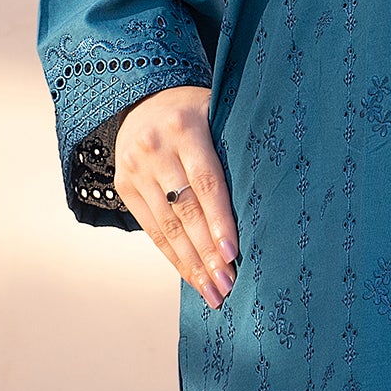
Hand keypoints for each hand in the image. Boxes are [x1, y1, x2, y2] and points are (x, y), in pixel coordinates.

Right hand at [113, 86, 237, 311]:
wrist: (143, 99)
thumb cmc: (197, 113)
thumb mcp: (217, 115)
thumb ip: (233, 150)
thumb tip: (266, 204)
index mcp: (185, 127)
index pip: (206, 181)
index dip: (220, 219)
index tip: (234, 253)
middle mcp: (156, 148)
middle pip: (185, 210)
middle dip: (207, 252)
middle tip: (227, 284)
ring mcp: (136, 168)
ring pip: (167, 225)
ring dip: (192, 264)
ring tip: (213, 291)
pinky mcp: (124, 186)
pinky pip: (151, 229)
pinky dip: (173, 256)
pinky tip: (191, 276)